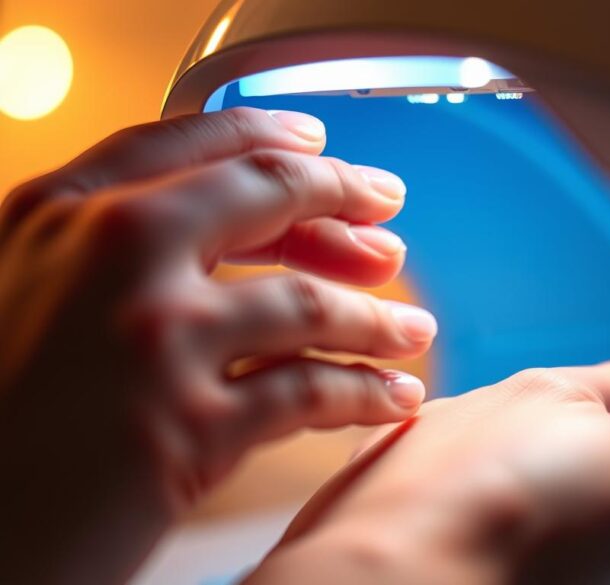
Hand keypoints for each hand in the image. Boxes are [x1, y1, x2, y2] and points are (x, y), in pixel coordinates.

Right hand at [0, 108, 435, 583]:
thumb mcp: (27, 293)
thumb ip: (108, 249)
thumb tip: (229, 234)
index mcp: (56, 211)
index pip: (185, 140)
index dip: (267, 136)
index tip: (319, 146)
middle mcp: (108, 253)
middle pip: (264, 194)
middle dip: (343, 201)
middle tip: (390, 227)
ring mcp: (153, 334)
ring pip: (306, 303)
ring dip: (375, 318)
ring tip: (414, 331)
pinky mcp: (187, 424)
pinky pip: (310, 391)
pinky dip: (365, 391)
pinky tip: (395, 396)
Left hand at [249, 359, 609, 584]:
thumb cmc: (536, 550)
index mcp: (558, 398)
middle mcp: (480, 408)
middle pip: (546, 406)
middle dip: (580, 420)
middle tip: (608, 430)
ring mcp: (419, 447)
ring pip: (482, 443)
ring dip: (511, 458)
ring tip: (532, 489)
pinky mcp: (371, 492)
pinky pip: (426, 483)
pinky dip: (452, 496)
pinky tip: (457, 521)